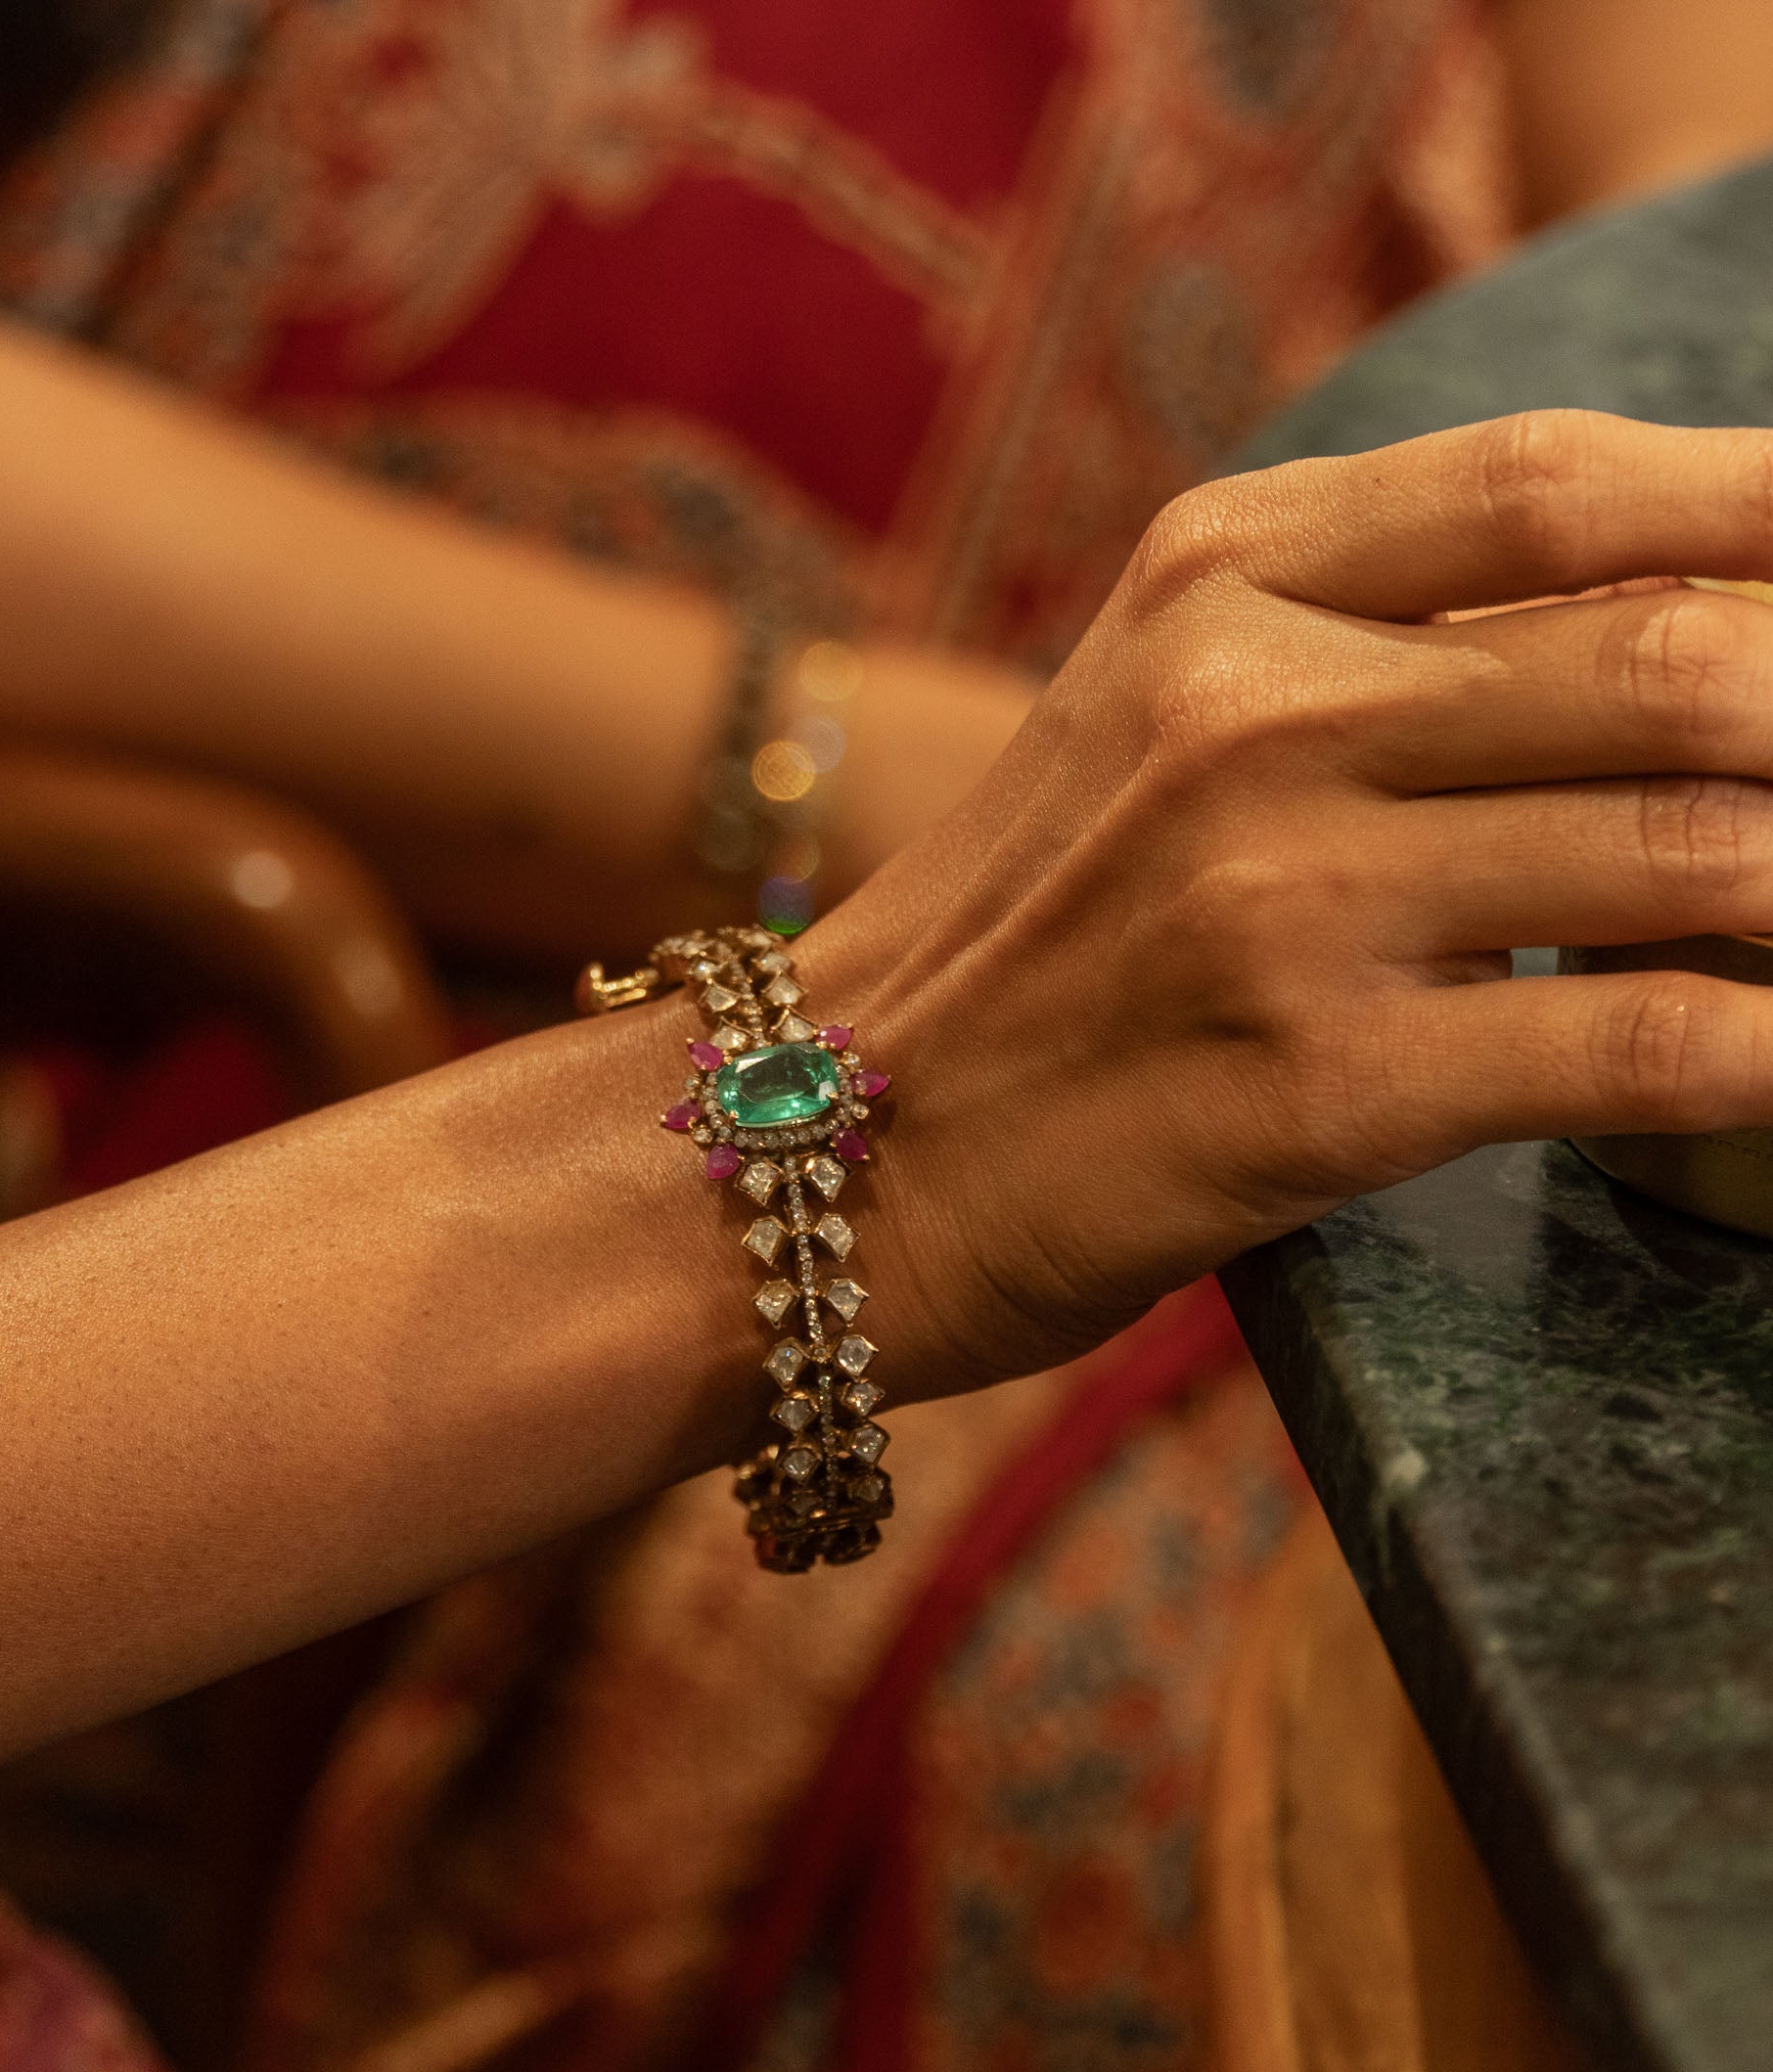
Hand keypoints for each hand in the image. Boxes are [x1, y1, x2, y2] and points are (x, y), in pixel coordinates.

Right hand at [805, 413, 1772, 1393]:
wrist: (833, 1145)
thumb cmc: (1028, 936)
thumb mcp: (1150, 719)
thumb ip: (1366, 645)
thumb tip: (1672, 628)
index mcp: (1211, 584)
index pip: (1549, 485)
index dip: (1757, 503)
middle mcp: (1248, 712)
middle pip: (1669, 662)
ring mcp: (1279, 898)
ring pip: (1689, 851)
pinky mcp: (1314, 1086)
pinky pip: (1633, 1045)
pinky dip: (1761, 1047)